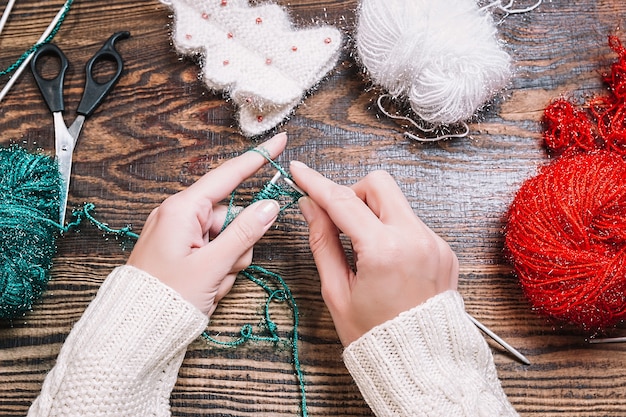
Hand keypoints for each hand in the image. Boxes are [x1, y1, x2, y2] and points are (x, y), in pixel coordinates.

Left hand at [127, 133, 286, 315]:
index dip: (257, 159)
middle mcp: (178, 215)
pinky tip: (204, 287)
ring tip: (210, 284)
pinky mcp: (179, 250)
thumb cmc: (166, 297)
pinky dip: (216, 269)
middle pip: (231, 216)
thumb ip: (245, 232)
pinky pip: (212, 251)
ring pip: (226, 238)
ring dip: (227, 262)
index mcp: (181, 209)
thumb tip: (270, 206)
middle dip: (236, 245)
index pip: (227, 176)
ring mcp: (179, 233)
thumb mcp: (213, 265)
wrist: (136, 330)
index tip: (279, 142)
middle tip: (224, 270)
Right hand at [290, 161, 458, 345]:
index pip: (343, 201)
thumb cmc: (376, 336)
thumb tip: (311, 208)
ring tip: (364, 250)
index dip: (317, 183)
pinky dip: (393, 231)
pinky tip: (386, 261)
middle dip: (354, 193)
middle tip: (340, 221)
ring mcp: (434, 243)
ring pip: (397, 202)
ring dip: (374, 213)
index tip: (301, 172)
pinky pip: (412, 223)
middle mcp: (416, 239)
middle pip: (379, 184)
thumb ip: (323, 242)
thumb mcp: (337, 292)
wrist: (421, 363)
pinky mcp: (444, 249)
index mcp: (385, 251)